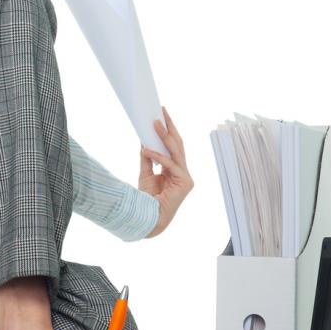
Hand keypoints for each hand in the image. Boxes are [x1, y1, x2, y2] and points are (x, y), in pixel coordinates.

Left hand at [138, 106, 193, 237]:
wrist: (149, 217)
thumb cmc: (148, 199)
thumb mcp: (146, 173)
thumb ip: (148, 158)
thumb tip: (144, 141)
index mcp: (176, 169)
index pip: (174, 146)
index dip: (169, 130)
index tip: (162, 115)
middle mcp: (183, 172)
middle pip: (178, 145)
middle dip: (170, 127)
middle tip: (161, 112)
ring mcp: (186, 177)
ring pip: (177, 152)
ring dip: (165, 136)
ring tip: (155, 123)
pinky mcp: (185, 183)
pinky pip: (170, 165)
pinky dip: (158, 156)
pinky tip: (146, 149)